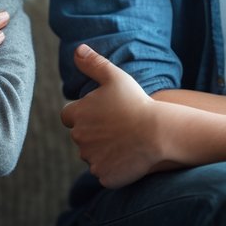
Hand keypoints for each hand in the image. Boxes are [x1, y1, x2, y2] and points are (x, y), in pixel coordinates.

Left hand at [60, 44, 165, 187]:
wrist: (157, 132)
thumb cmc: (136, 102)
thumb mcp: (115, 77)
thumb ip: (93, 64)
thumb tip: (77, 50)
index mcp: (78, 115)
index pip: (67, 116)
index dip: (82, 115)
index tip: (100, 115)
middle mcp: (79, 138)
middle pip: (81, 137)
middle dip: (94, 133)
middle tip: (117, 128)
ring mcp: (90, 158)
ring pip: (92, 155)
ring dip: (102, 151)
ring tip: (125, 142)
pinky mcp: (103, 175)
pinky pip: (104, 172)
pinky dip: (113, 167)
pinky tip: (128, 158)